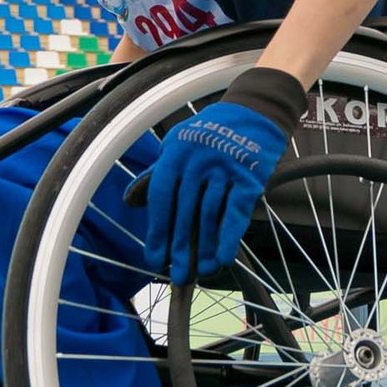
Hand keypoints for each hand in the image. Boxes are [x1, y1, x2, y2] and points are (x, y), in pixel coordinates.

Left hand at [140, 68, 303, 284]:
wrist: (255, 110)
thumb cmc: (211, 131)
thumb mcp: (178, 142)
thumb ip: (156, 172)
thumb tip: (131, 201)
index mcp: (175, 152)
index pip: (160, 197)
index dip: (156, 230)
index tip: (154, 257)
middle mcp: (198, 160)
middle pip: (184, 212)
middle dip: (179, 247)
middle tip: (177, 275)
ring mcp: (225, 168)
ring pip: (210, 215)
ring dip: (204, 247)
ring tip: (200, 272)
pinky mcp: (250, 177)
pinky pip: (236, 212)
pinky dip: (229, 236)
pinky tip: (223, 257)